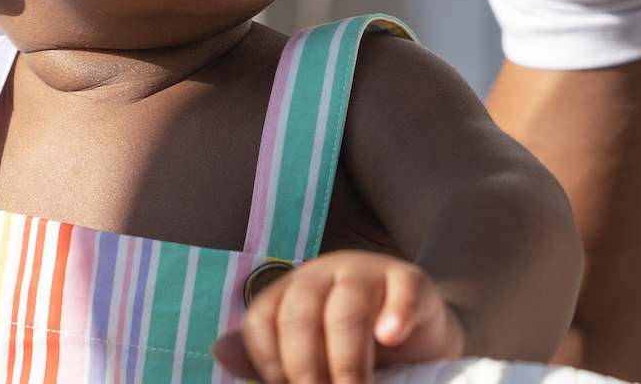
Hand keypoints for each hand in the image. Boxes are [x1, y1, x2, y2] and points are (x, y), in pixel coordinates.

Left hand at [213, 250, 465, 383]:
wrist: (420, 341)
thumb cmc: (355, 354)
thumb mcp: (309, 361)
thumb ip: (267, 361)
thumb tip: (220, 350)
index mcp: (289, 294)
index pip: (261, 322)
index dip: (269, 365)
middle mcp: (322, 275)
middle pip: (299, 314)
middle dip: (306, 368)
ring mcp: (367, 273)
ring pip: (345, 308)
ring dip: (347, 360)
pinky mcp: (410, 280)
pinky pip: (402, 290)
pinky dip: (395, 314)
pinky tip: (390, 337)